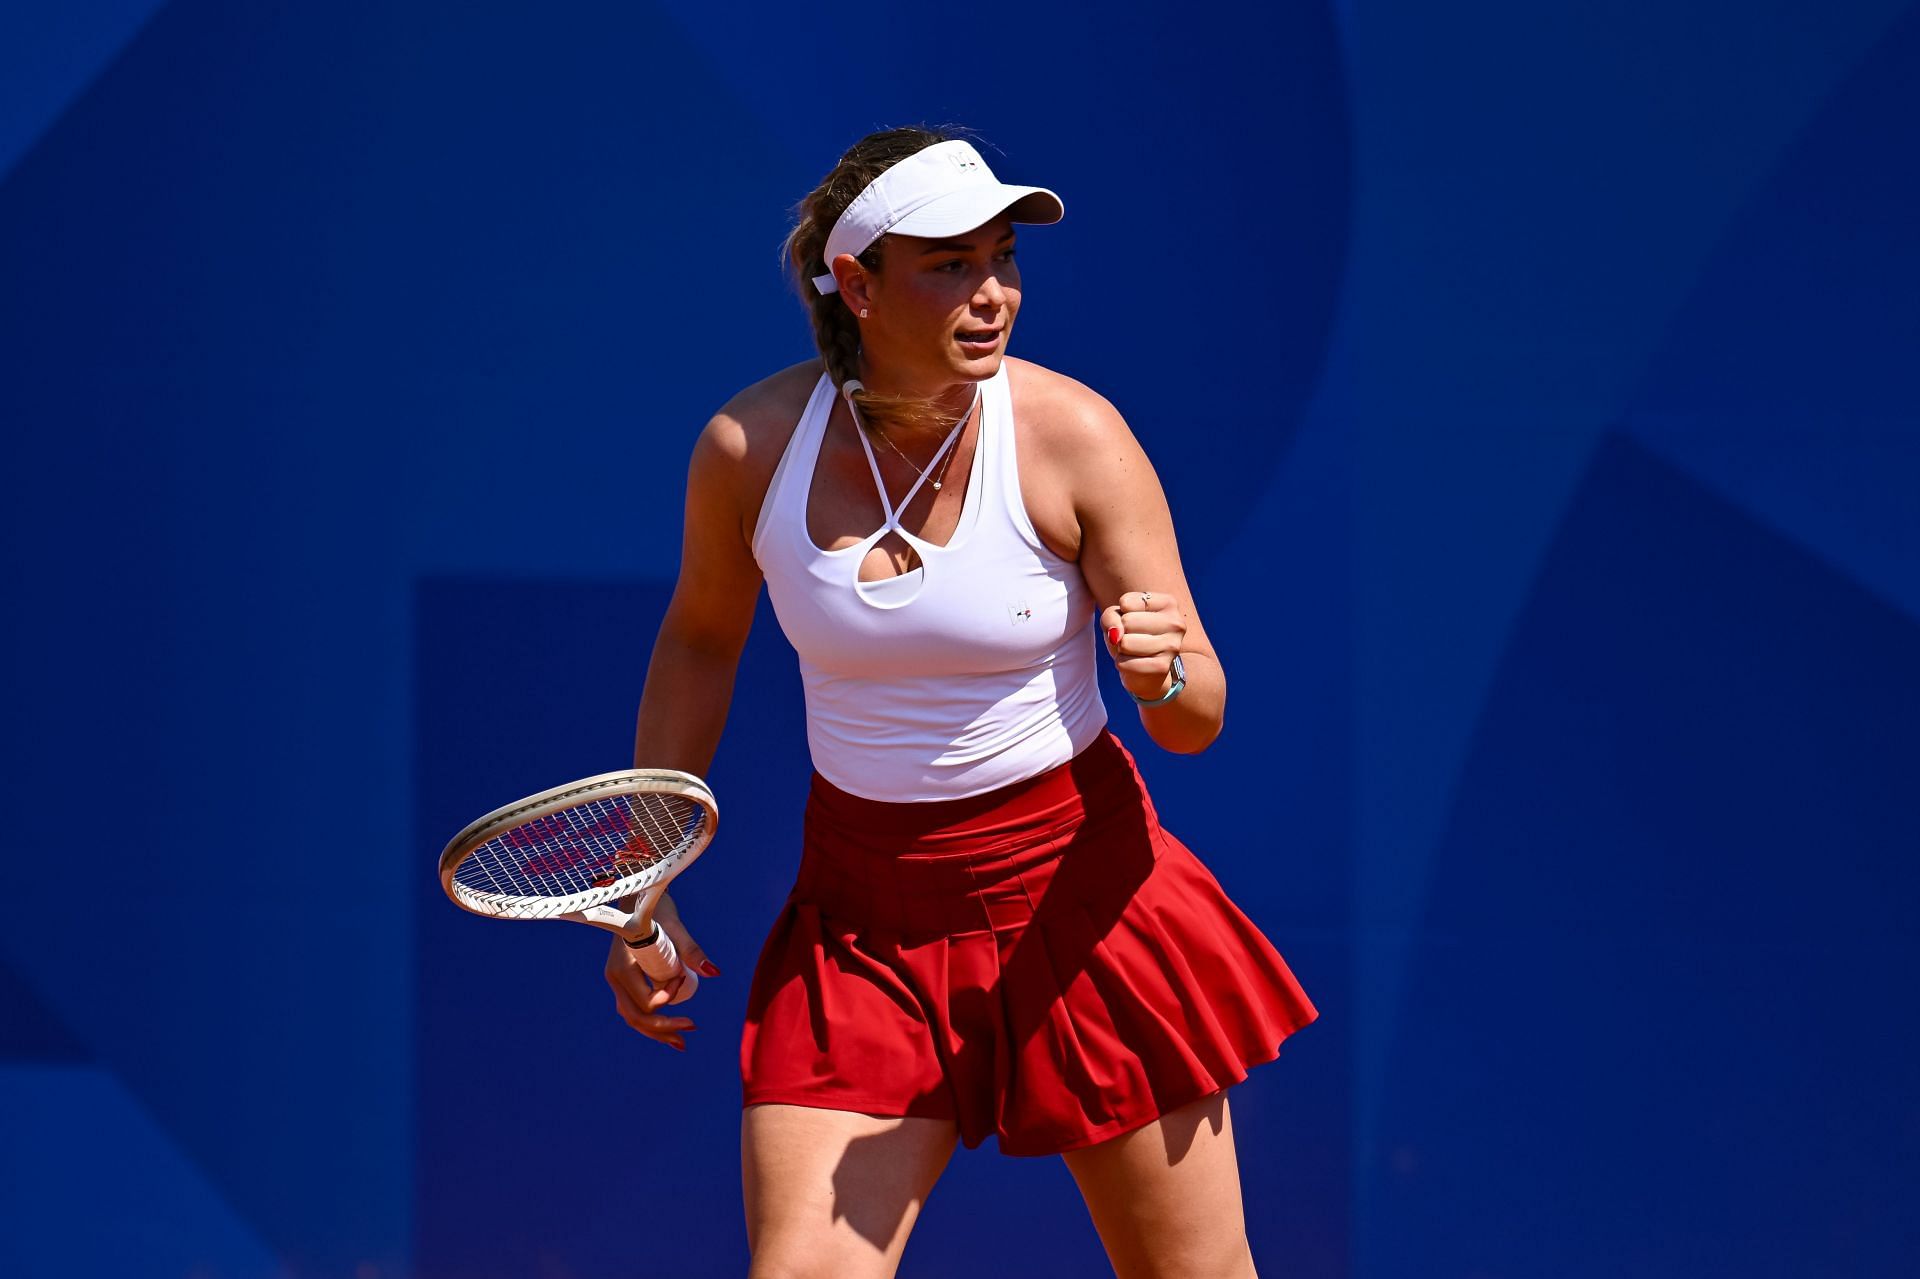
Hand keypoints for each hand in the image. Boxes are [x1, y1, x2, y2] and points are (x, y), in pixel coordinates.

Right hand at [603, 893, 718, 1050]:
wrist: (639, 895)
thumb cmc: (656, 908)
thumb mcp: (676, 927)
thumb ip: (692, 950)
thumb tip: (714, 973)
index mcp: (622, 966)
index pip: (644, 1000)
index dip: (668, 997)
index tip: (683, 978)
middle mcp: (614, 977)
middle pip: (636, 1016)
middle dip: (663, 1027)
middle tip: (692, 1028)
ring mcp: (616, 981)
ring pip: (633, 1016)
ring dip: (656, 1030)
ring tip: (681, 1043)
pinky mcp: (623, 982)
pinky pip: (634, 1009)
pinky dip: (650, 1022)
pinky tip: (669, 1033)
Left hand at [1101, 590, 1186, 702]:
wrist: (1146, 671)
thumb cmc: (1132, 636)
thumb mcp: (1116, 617)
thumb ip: (1110, 616)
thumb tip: (1116, 636)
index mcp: (1168, 603)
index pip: (1126, 602)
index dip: (1120, 614)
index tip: (1133, 622)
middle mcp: (1176, 623)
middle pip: (1127, 622)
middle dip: (1122, 633)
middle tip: (1133, 639)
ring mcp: (1172, 646)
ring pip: (1126, 643)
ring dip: (1122, 649)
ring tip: (1135, 651)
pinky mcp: (1162, 667)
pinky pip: (1125, 663)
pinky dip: (1122, 664)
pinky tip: (1136, 664)